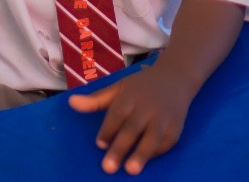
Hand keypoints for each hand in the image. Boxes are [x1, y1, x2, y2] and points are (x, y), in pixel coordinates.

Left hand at [70, 66, 191, 174]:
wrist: (175, 77)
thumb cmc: (141, 87)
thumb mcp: (118, 88)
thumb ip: (95, 100)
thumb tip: (71, 103)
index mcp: (130, 95)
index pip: (117, 114)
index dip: (108, 130)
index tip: (100, 144)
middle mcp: (147, 106)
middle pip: (132, 128)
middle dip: (120, 148)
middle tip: (108, 167)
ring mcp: (163, 117)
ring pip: (152, 137)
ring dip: (142, 154)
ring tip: (131, 170)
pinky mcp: (176, 127)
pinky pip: (166, 142)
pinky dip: (157, 152)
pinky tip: (146, 161)